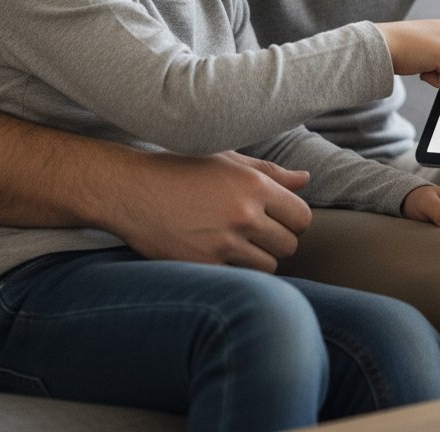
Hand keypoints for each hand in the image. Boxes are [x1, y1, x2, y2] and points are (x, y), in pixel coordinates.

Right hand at [106, 151, 312, 271]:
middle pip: (289, 245)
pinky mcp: (202, 266)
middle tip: (256, 233)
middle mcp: (244, 215)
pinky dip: (234, 273)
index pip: (302, 217)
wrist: (133, 190)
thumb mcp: (229, 161)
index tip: (278, 219)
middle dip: (277, 241)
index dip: (294, 220)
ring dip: (258, 259)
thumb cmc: (184, 170)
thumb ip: (272, 173)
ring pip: (268, 266)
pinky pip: (239, 279)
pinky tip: (217, 256)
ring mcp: (223, 244)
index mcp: (255, 186)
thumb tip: (306, 179)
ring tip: (236, 244)